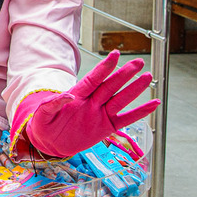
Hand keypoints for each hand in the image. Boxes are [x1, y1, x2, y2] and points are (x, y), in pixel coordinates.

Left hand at [18, 50, 160, 158]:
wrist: (50, 142)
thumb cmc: (44, 125)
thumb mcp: (43, 114)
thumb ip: (53, 104)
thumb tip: (68, 96)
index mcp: (77, 94)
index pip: (93, 78)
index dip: (104, 67)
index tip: (115, 54)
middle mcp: (92, 101)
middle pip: (111, 85)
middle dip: (124, 74)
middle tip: (139, 62)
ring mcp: (101, 114)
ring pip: (121, 99)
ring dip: (135, 89)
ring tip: (148, 77)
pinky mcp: (107, 127)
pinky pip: (126, 119)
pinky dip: (140, 113)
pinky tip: (154, 104)